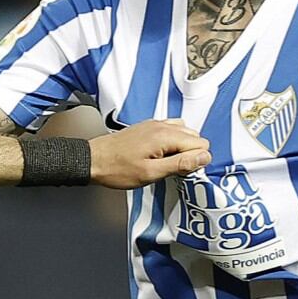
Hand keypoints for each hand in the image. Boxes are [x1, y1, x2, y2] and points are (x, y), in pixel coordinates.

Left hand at [89, 120, 211, 188]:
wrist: (93, 160)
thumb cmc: (117, 169)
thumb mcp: (151, 173)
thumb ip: (180, 164)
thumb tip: (204, 158)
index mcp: (165, 136)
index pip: (201, 145)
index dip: (195, 162)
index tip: (181, 172)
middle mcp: (162, 126)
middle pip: (195, 137)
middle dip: (190, 154)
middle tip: (172, 170)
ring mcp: (154, 125)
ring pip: (184, 133)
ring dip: (181, 148)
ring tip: (166, 163)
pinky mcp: (147, 128)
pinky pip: (171, 130)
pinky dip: (171, 142)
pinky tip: (160, 155)